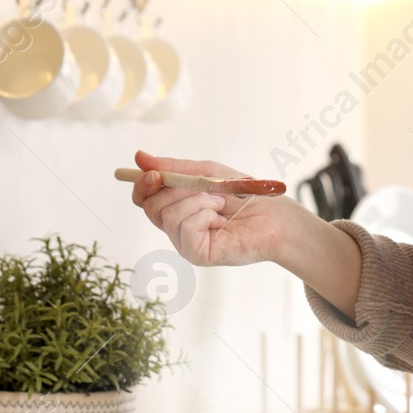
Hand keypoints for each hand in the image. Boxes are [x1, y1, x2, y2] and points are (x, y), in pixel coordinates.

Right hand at [129, 149, 294, 267]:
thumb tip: (139, 157)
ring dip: (198, 200)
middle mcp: (176, 228)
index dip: (142, 185)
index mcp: (176, 207)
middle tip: (205, 188)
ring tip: (219, 204)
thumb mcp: (206, 172)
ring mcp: (185, 243)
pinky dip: (204, 215)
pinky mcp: (197, 254)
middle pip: (151, 206)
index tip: (154, 173)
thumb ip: (174, 167)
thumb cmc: (243, 194)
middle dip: (175, 190)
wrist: (274, 214)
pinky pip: (185, 228)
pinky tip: (220, 220)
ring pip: (168, 215)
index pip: (143, 198)